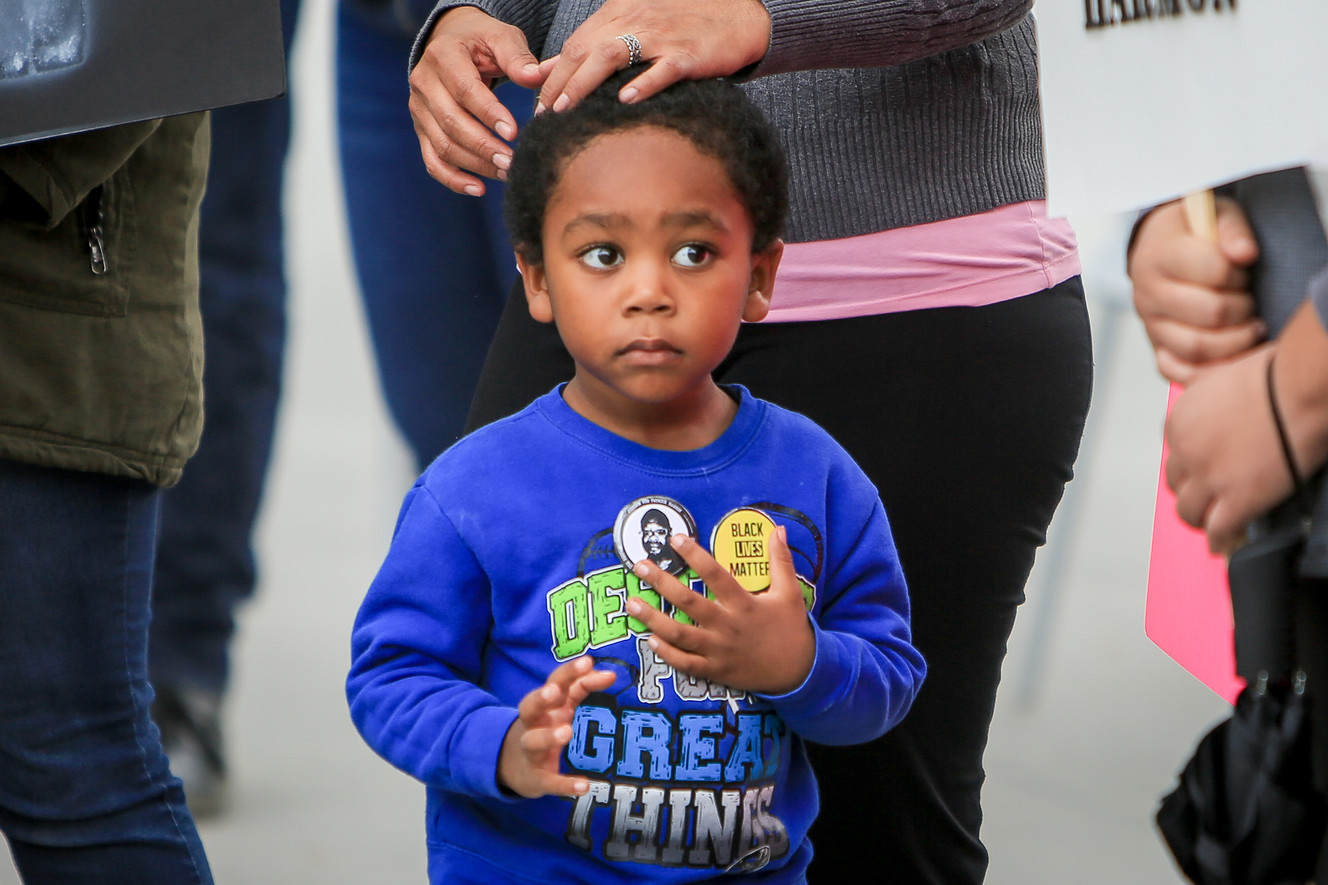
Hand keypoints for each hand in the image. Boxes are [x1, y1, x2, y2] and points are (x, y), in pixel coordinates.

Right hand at [408, 6, 544, 194]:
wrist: (453, 42)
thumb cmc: (483, 41)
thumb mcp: (501, 38)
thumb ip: (519, 58)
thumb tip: (540, 76)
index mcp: (443, 55)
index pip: (464, 89)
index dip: (488, 113)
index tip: (513, 132)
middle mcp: (424, 82)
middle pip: (451, 123)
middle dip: (483, 146)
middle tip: (512, 161)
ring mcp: (419, 109)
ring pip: (442, 146)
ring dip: (475, 165)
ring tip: (506, 173)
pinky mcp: (422, 129)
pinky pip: (432, 160)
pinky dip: (453, 179)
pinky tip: (479, 189)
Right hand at [497, 656, 615, 797]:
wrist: (515, 765)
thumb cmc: (546, 726)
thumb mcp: (560, 705)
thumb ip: (582, 687)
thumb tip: (609, 674)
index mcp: (544, 704)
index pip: (554, 682)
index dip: (569, 672)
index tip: (588, 662)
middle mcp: (534, 724)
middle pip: (530, 706)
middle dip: (541, 698)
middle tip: (554, 693)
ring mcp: (532, 752)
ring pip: (533, 742)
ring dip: (548, 736)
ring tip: (566, 732)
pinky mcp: (536, 778)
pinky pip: (549, 782)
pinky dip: (564, 785)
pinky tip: (584, 787)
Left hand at [537, 0, 770, 113]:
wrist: (739, 15)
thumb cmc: (684, 24)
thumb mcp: (634, 24)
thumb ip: (594, 44)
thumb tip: (550, 68)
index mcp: (619, 13)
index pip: (575, 44)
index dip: (553, 75)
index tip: (537, 103)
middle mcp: (635, 21)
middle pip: (585, 50)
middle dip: (559, 83)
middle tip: (543, 114)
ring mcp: (661, 37)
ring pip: (612, 56)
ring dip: (585, 83)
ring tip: (567, 108)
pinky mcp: (687, 54)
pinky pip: (661, 69)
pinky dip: (643, 83)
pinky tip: (626, 101)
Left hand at [625, 526, 813, 694]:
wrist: (798, 672)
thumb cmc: (791, 629)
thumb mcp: (790, 593)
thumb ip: (781, 561)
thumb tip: (778, 529)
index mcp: (744, 604)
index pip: (715, 574)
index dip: (695, 555)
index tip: (675, 539)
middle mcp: (727, 626)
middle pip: (689, 602)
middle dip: (661, 583)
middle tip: (640, 567)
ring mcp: (719, 651)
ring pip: (680, 634)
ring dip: (653, 619)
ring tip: (632, 603)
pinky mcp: (714, 671)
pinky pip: (685, 663)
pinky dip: (667, 653)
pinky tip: (649, 639)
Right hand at [1128, 197, 1263, 384]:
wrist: (1161, 249)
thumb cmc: (1196, 234)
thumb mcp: (1216, 216)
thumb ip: (1232, 229)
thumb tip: (1244, 254)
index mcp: (1159, 255)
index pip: (1215, 271)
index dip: (1240, 271)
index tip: (1243, 267)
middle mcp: (1147, 293)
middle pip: (1211, 313)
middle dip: (1244, 307)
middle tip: (1249, 299)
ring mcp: (1149, 325)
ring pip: (1197, 348)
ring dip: (1236, 341)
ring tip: (1249, 326)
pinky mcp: (1155, 348)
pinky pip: (1178, 372)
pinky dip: (1208, 371)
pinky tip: (1231, 354)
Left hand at [1165, 343, 1285, 554]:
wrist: (1299, 385)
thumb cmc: (1278, 373)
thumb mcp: (1225, 379)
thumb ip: (1216, 400)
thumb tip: (1230, 410)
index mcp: (1180, 419)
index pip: (1175, 452)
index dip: (1189, 464)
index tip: (1201, 472)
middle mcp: (1186, 449)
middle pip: (1176, 482)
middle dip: (1191, 491)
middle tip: (1206, 500)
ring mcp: (1209, 476)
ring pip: (1189, 511)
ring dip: (1201, 519)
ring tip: (1213, 526)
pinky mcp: (1237, 498)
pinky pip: (1219, 529)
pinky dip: (1220, 539)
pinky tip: (1226, 543)